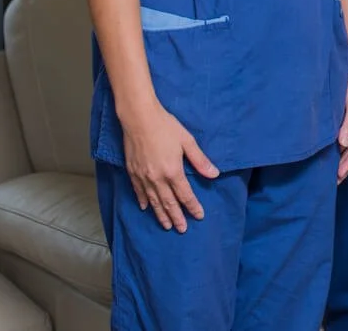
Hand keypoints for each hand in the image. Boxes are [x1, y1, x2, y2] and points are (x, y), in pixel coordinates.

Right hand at [120, 101, 218, 232]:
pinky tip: (146, 208)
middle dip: (176, 217)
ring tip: (166, 225)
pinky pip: (138, 191)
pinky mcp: (132, 171)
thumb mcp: (187, 141)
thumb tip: (214, 174)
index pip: (185, 194)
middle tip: (182, 229)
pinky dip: (143, 201)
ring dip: (160, 214)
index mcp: (173, 171)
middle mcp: (157, 178)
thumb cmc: (166, 126)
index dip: (192, 206)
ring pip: (153, 201)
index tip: (199, 216)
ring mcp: (143, 176)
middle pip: (168, 202)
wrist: (139, 118)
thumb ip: (200, 160)